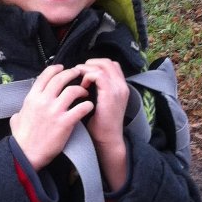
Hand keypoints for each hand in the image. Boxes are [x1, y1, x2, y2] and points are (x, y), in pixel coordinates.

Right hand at [9, 64, 91, 169]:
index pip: (45, 76)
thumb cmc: (21, 139)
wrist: (26, 154)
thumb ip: (20, 112)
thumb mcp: (16, 120)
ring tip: (85, 91)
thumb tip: (20, 112)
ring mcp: (55, 111)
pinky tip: (89, 106)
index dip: (55, 69)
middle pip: (61, 79)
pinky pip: (80, 108)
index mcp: (32, 98)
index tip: (62, 68)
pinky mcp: (65, 122)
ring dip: (81, 89)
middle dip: (71, 73)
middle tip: (78, 73)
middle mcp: (43, 101)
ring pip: (72, 90)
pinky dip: (87, 105)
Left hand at [77, 58, 128, 188]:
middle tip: (79, 72)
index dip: (96, 64)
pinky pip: (98, 75)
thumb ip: (99, 89)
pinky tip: (82, 86)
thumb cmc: (101, 125)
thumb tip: (84, 79)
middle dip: (90, 63)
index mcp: (121, 87)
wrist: (107, 139)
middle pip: (107, 62)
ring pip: (102, 66)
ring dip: (87, 69)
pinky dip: (88, 77)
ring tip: (79, 77)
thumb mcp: (102, 103)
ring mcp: (118, 89)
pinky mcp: (110, 94)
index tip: (84, 72)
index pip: (111, 64)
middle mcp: (122, 85)